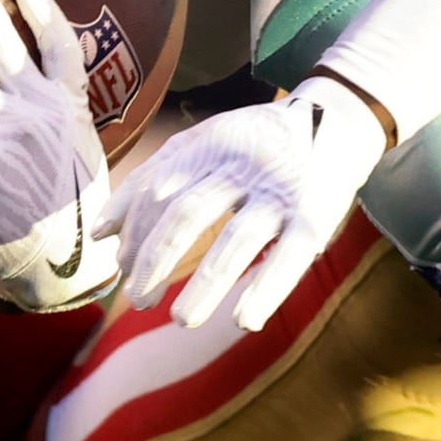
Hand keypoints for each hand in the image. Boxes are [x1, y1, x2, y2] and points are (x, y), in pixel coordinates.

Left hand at [110, 75, 388, 332]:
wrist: (338, 119)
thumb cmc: (259, 143)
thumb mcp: (207, 143)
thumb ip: (155, 178)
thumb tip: (102, 234)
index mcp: (209, 144)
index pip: (159, 190)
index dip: (136, 232)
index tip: (122, 269)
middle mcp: (242, 164)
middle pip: (190, 213)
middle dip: (158, 260)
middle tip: (139, 300)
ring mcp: (281, 190)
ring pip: (238, 239)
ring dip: (206, 284)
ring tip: (181, 320)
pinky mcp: (316, 215)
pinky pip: (290, 256)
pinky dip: (267, 288)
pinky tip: (244, 320)